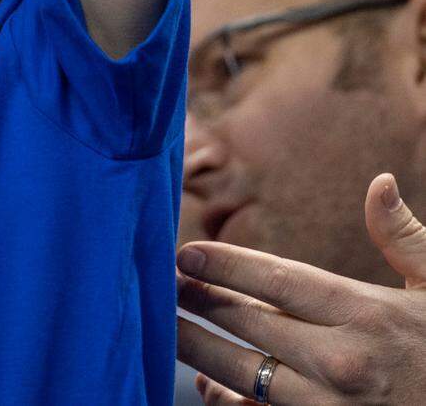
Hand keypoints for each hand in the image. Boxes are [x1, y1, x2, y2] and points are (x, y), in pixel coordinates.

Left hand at [177, 174, 425, 403]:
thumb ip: (403, 237)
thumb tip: (379, 182)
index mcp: (366, 313)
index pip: (277, 280)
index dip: (224, 265)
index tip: (185, 252)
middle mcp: (343, 362)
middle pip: (250, 325)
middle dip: (200, 301)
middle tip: (163, 282)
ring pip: (245, 377)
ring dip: (200, 351)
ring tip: (166, 326)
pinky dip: (230, 405)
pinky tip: (207, 385)